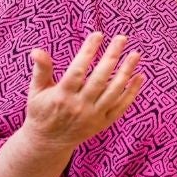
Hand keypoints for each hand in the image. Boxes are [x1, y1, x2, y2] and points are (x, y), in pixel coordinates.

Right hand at [21, 32, 144, 148]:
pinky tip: (140, 76)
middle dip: (112, 56)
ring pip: (114, 91)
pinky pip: (122, 106)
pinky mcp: (104, 122)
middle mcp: (80, 106)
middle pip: (100, 78)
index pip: (78, 70)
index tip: (98, 35)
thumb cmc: (41, 111)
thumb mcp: (36, 90)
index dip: (88, 52)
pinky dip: (132, 92)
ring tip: (136, 54)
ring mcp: (94, 115)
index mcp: (62, 95)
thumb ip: (41, 70)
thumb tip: (37, 50)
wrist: (48, 142)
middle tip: (122, 38)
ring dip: (127, 72)